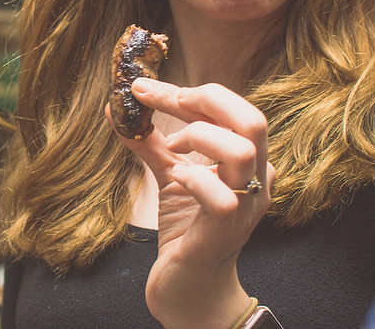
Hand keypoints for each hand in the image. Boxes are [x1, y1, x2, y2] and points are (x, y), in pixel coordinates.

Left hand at [106, 77, 274, 328]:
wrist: (189, 287)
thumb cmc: (187, 229)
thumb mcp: (170, 175)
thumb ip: (151, 142)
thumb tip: (116, 107)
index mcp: (250, 160)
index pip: (233, 109)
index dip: (189, 92)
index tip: (142, 87)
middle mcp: (258, 179)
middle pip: (252, 119)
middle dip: (201, 100)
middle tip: (158, 100)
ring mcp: (247, 206)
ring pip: (241, 151)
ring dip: (197, 137)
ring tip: (172, 148)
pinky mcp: (226, 231)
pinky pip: (220, 197)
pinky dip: (192, 177)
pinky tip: (175, 179)